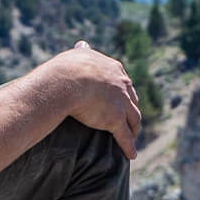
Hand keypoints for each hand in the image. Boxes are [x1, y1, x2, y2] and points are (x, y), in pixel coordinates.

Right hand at [58, 40, 140, 159]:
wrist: (66, 81)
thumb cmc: (67, 68)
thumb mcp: (77, 55)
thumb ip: (82, 52)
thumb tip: (82, 45)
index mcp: (114, 70)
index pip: (123, 82)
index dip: (123, 92)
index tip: (122, 98)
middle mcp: (122, 86)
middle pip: (132, 100)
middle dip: (131, 110)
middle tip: (129, 119)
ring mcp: (121, 103)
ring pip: (133, 119)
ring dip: (133, 129)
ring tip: (132, 136)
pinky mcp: (115, 120)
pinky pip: (124, 137)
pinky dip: (129, 147)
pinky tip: (131, 155)